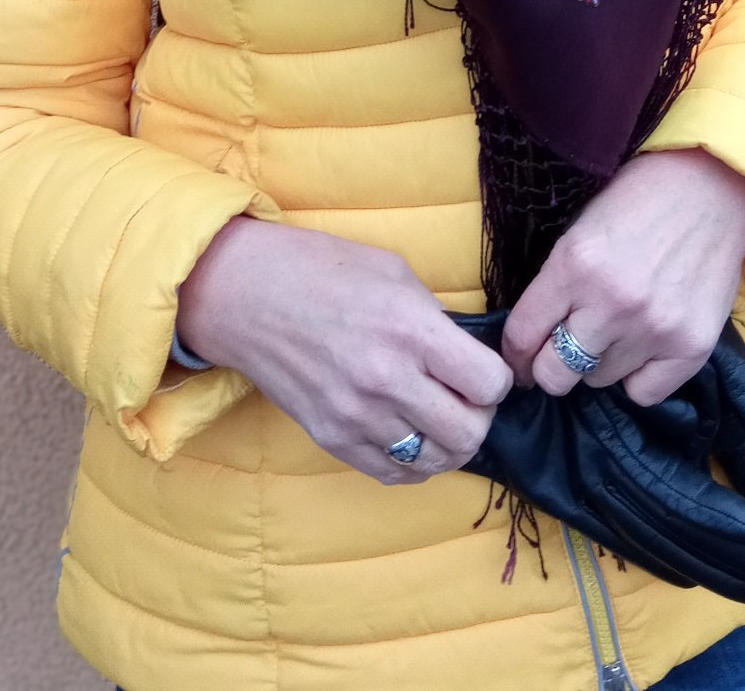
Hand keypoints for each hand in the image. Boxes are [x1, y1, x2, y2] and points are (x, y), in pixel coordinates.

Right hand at [176, 218, 512, 483]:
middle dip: (480, 417)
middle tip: (467, 398)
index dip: (496, 377)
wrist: (247, 294)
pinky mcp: (332, 438)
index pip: (489, 384)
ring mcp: (357, 416)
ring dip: (448, 442)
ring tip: (439, 416)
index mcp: (410, 329)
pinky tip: (410, 435)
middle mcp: (386, 379)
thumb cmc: (323, 270)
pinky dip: (413, 462)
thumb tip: (468, 355)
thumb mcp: (394, 273)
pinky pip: (394, 474)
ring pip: (435, 460)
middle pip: (469, 432)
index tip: (484, 368)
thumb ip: (436, 319)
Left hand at [501, 149, 744, 407]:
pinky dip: (639, 376)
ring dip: (600, 361)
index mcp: (574, 265)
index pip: (522, 335)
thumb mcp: (579, 230)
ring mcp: (653, 329)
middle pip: (556, 375)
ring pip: (599, 381)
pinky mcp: (691, 348)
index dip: (515, 353)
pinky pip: (644, 393)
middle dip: (550, 367)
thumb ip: (556, 283)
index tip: (522, 358)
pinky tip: (645, 344)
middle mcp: (611, 304)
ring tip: (617, 328)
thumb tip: (532, 338)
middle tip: (561, 352)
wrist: (711, 188)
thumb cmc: (637, 201)